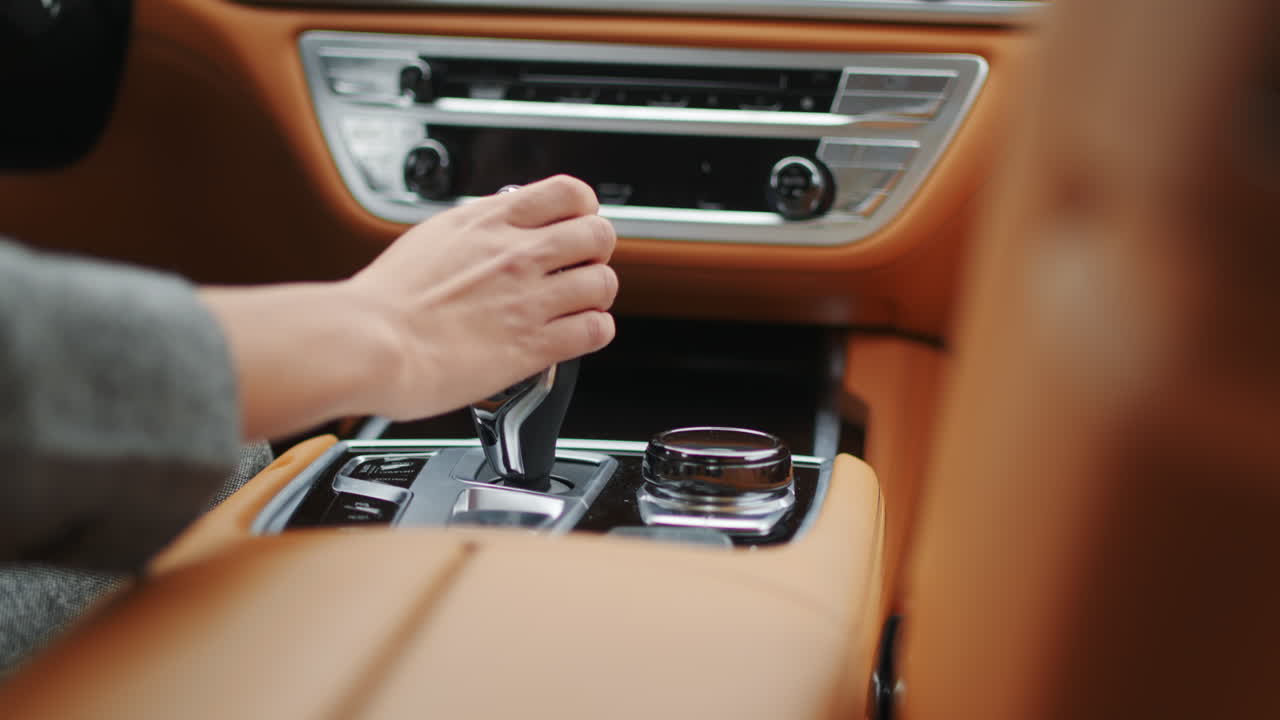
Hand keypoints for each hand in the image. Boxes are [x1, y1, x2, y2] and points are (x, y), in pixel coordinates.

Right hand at [342, 174, 617, 419]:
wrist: (368, 343)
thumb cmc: (384, 300)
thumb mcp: (432, 237)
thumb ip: (474, 231)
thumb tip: (493, 229)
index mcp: (490, 221)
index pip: (570, 193)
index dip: (583, 210)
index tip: (576, 224)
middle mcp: (518, 254)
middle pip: (598, 235)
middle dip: (595, 253)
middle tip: (581, 267)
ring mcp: (530, 299)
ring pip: (603, 284)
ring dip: (596, 295)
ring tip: (579, 305)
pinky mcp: (534, 345)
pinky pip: (596, 331)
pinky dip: (594, 331)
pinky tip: (576, 335)